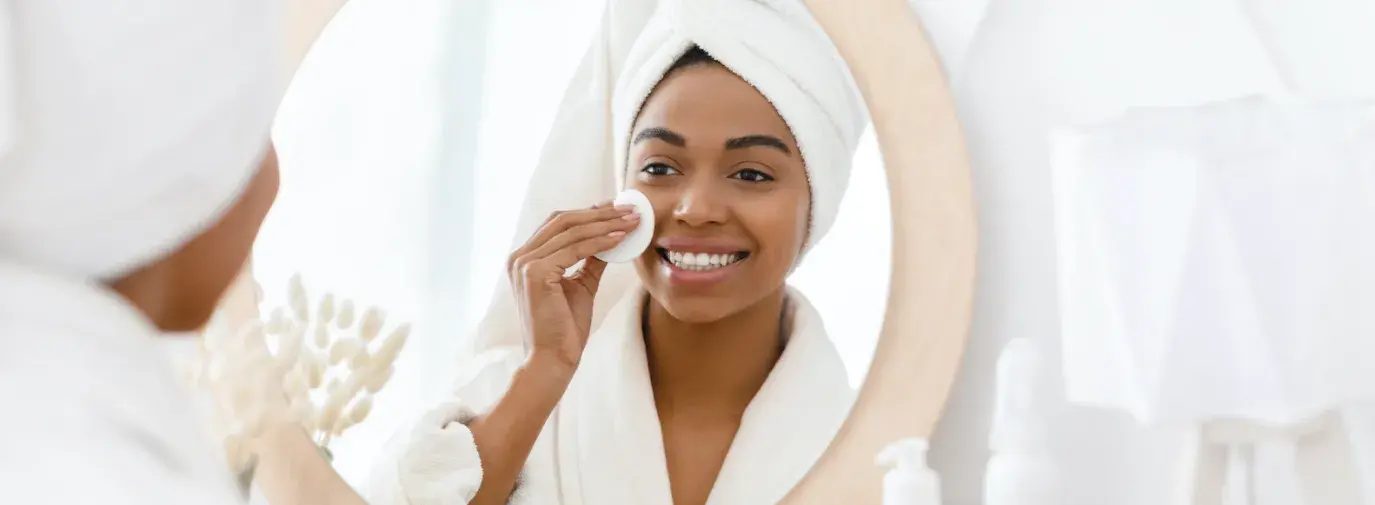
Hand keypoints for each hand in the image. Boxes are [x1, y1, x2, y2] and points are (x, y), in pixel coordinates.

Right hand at [507, 202, 639, 369]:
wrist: (552, 359)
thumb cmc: (564, 328)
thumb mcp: (580, 285)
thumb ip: (590, 261)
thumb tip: (610, 239)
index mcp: (525, 258)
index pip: (558, 223)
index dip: (589, 213)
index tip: (617, 208)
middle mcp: (519, 257)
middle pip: (563, 220)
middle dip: (600, 212)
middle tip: (629, 209)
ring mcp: (524, 263)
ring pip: (571, 231)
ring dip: (605, 223)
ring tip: (631, 221)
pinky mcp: (535, 272)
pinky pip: (575, 248)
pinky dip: (600, 241)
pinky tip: (621, 238)